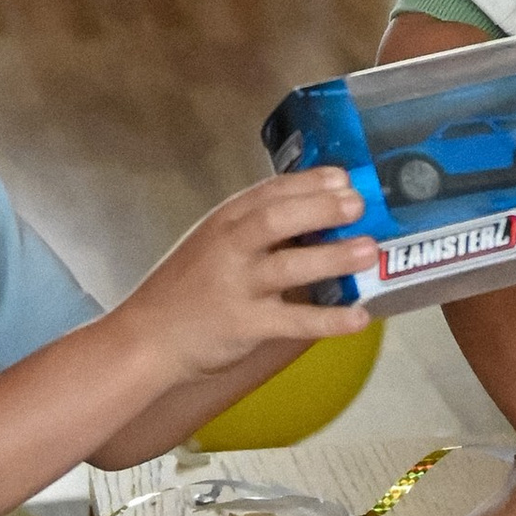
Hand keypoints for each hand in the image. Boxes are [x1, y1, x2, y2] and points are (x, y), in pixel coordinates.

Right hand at [117, 169, 376, 386]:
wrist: (146, 338)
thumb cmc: (186, 289)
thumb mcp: (213, 245)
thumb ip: (254, 230)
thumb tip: (318, 214)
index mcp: (224, 222)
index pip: (269, 192)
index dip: (309, 182)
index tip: (344, 178)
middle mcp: (230, 247)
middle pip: (276, 218)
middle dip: (320, 207)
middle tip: (359, 204)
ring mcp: (237, 286)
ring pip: (289, 266)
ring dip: (332, 257)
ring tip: (368, 250)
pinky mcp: (245, 325)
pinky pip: (294, 321)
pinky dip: (329, 319)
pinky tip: (360, 317)